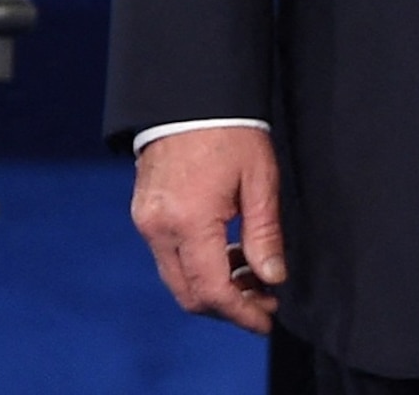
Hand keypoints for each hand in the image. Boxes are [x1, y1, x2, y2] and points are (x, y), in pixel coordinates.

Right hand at [129, 126, 284, 334]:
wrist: (191, 98)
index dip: (241, 312)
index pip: (212, 289)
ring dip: (215, 287)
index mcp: (189, 221)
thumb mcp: (260, 180)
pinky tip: (231, 255)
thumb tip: (273, 278)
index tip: (267, 320)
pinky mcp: (145, 216)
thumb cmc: (232, 132)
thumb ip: (265, 233)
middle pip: (189, 294)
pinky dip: (200, 267)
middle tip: (266, 301)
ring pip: (178, 279)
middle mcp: (158, 229)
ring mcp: (146, 224)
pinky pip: (169, 258)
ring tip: (256, 276)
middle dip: (229, 306)